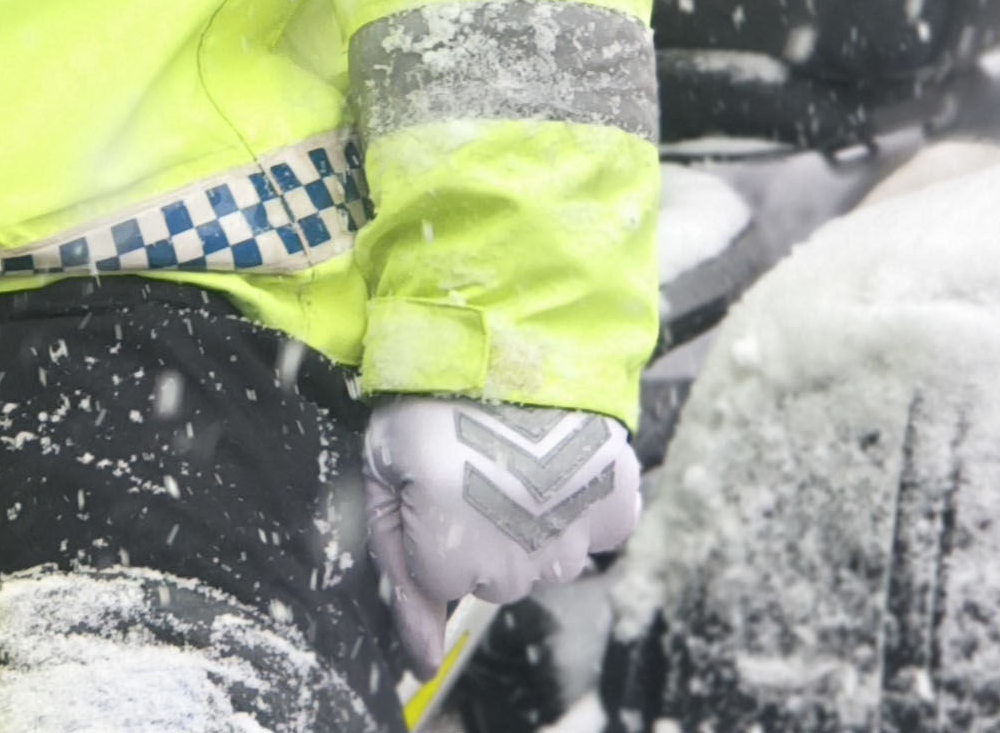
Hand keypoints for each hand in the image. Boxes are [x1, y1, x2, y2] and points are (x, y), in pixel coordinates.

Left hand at [360, 396, 642, 669]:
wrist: (501, 337)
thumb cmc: (429, 402)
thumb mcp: (383, 477)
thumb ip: (397, 571)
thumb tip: (422, 662)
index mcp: (453, 555)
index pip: (441, 581)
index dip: (430, 527)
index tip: (431, 481)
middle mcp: (518, 562)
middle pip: (498, 578)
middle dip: (481, 533)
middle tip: (473, 466)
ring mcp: (573, 541)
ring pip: (548, 563)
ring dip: (532, 523)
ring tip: (516, 458)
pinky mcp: (616, 510)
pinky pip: (596, 534)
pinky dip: (580, 507)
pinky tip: (558, 464)